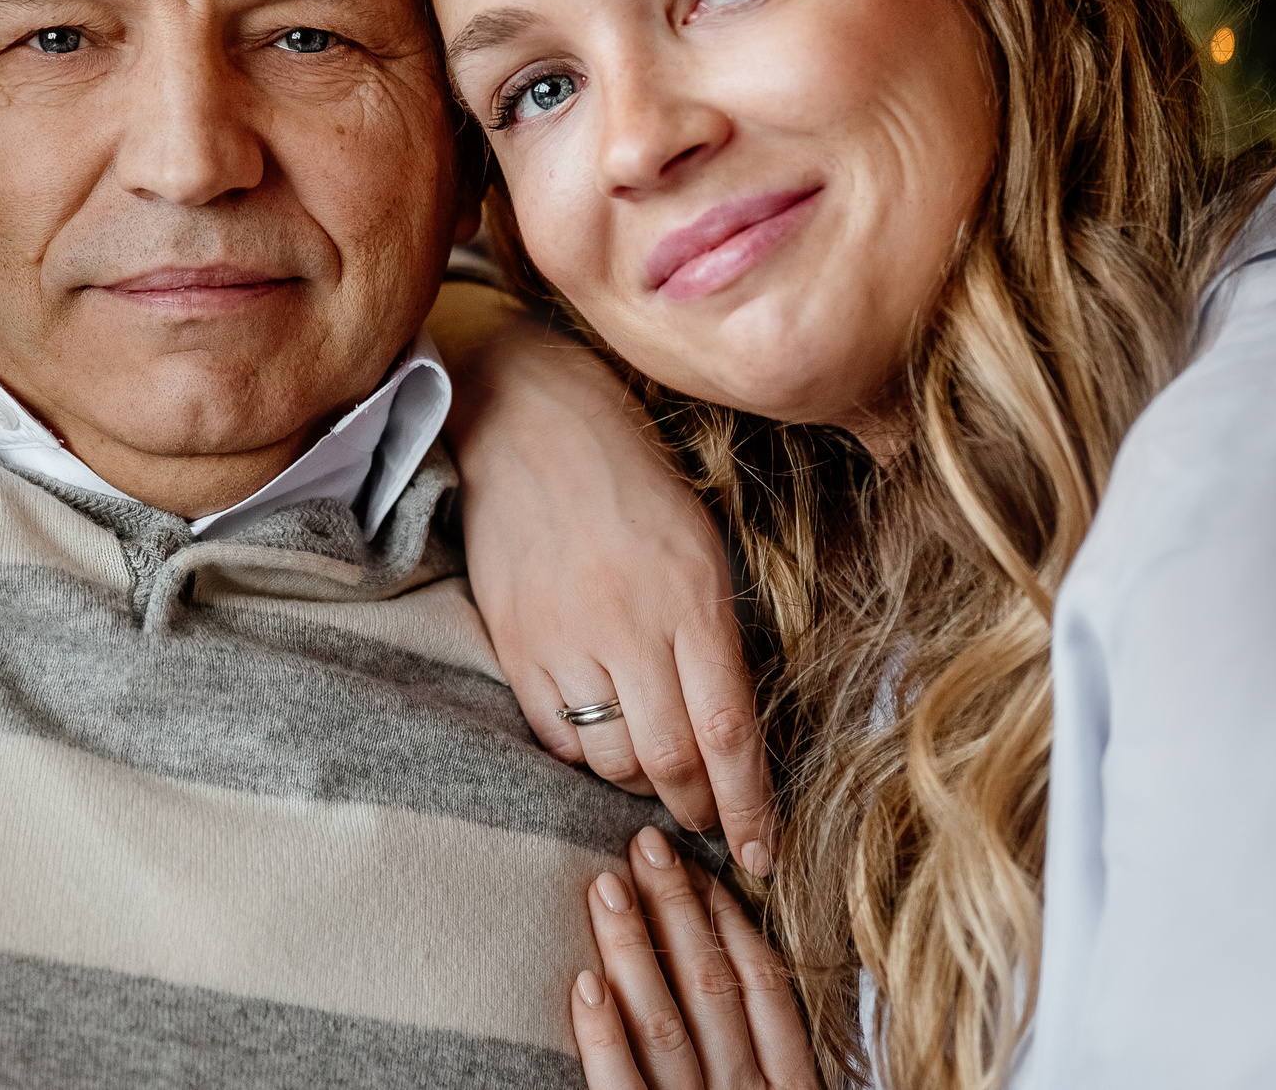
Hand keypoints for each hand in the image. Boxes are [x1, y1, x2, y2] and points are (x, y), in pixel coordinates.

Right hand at [436, 293, 774, 875]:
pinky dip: (580, 752)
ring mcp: (565, 634)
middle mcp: (631, 623)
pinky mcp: (513, 638)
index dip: (750, 807)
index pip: (730, 732)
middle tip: (708, 824)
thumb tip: (732, 729)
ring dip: (639, 781)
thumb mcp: (702, 541)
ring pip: (610, 756)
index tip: (762, 856)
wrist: (528, 418)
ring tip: (652, 771)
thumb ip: (719, 632)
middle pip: (671, 760)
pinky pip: (552, 733)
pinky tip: (596, 735)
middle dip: (697, 808)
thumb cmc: (631, 476)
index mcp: (694, 596)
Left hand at [573, 827, 820, 1089]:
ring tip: (605, 888)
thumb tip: (728, 953)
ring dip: (632, 949)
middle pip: (711, 986)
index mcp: (788, 1082)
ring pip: (664, 1024)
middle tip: (644, 846)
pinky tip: (584, 984)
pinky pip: (620, 1084)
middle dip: (676, 908)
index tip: (691, 862)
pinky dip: (603, 1033)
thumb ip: (761, 1042)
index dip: (725, 916)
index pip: (762, 981)